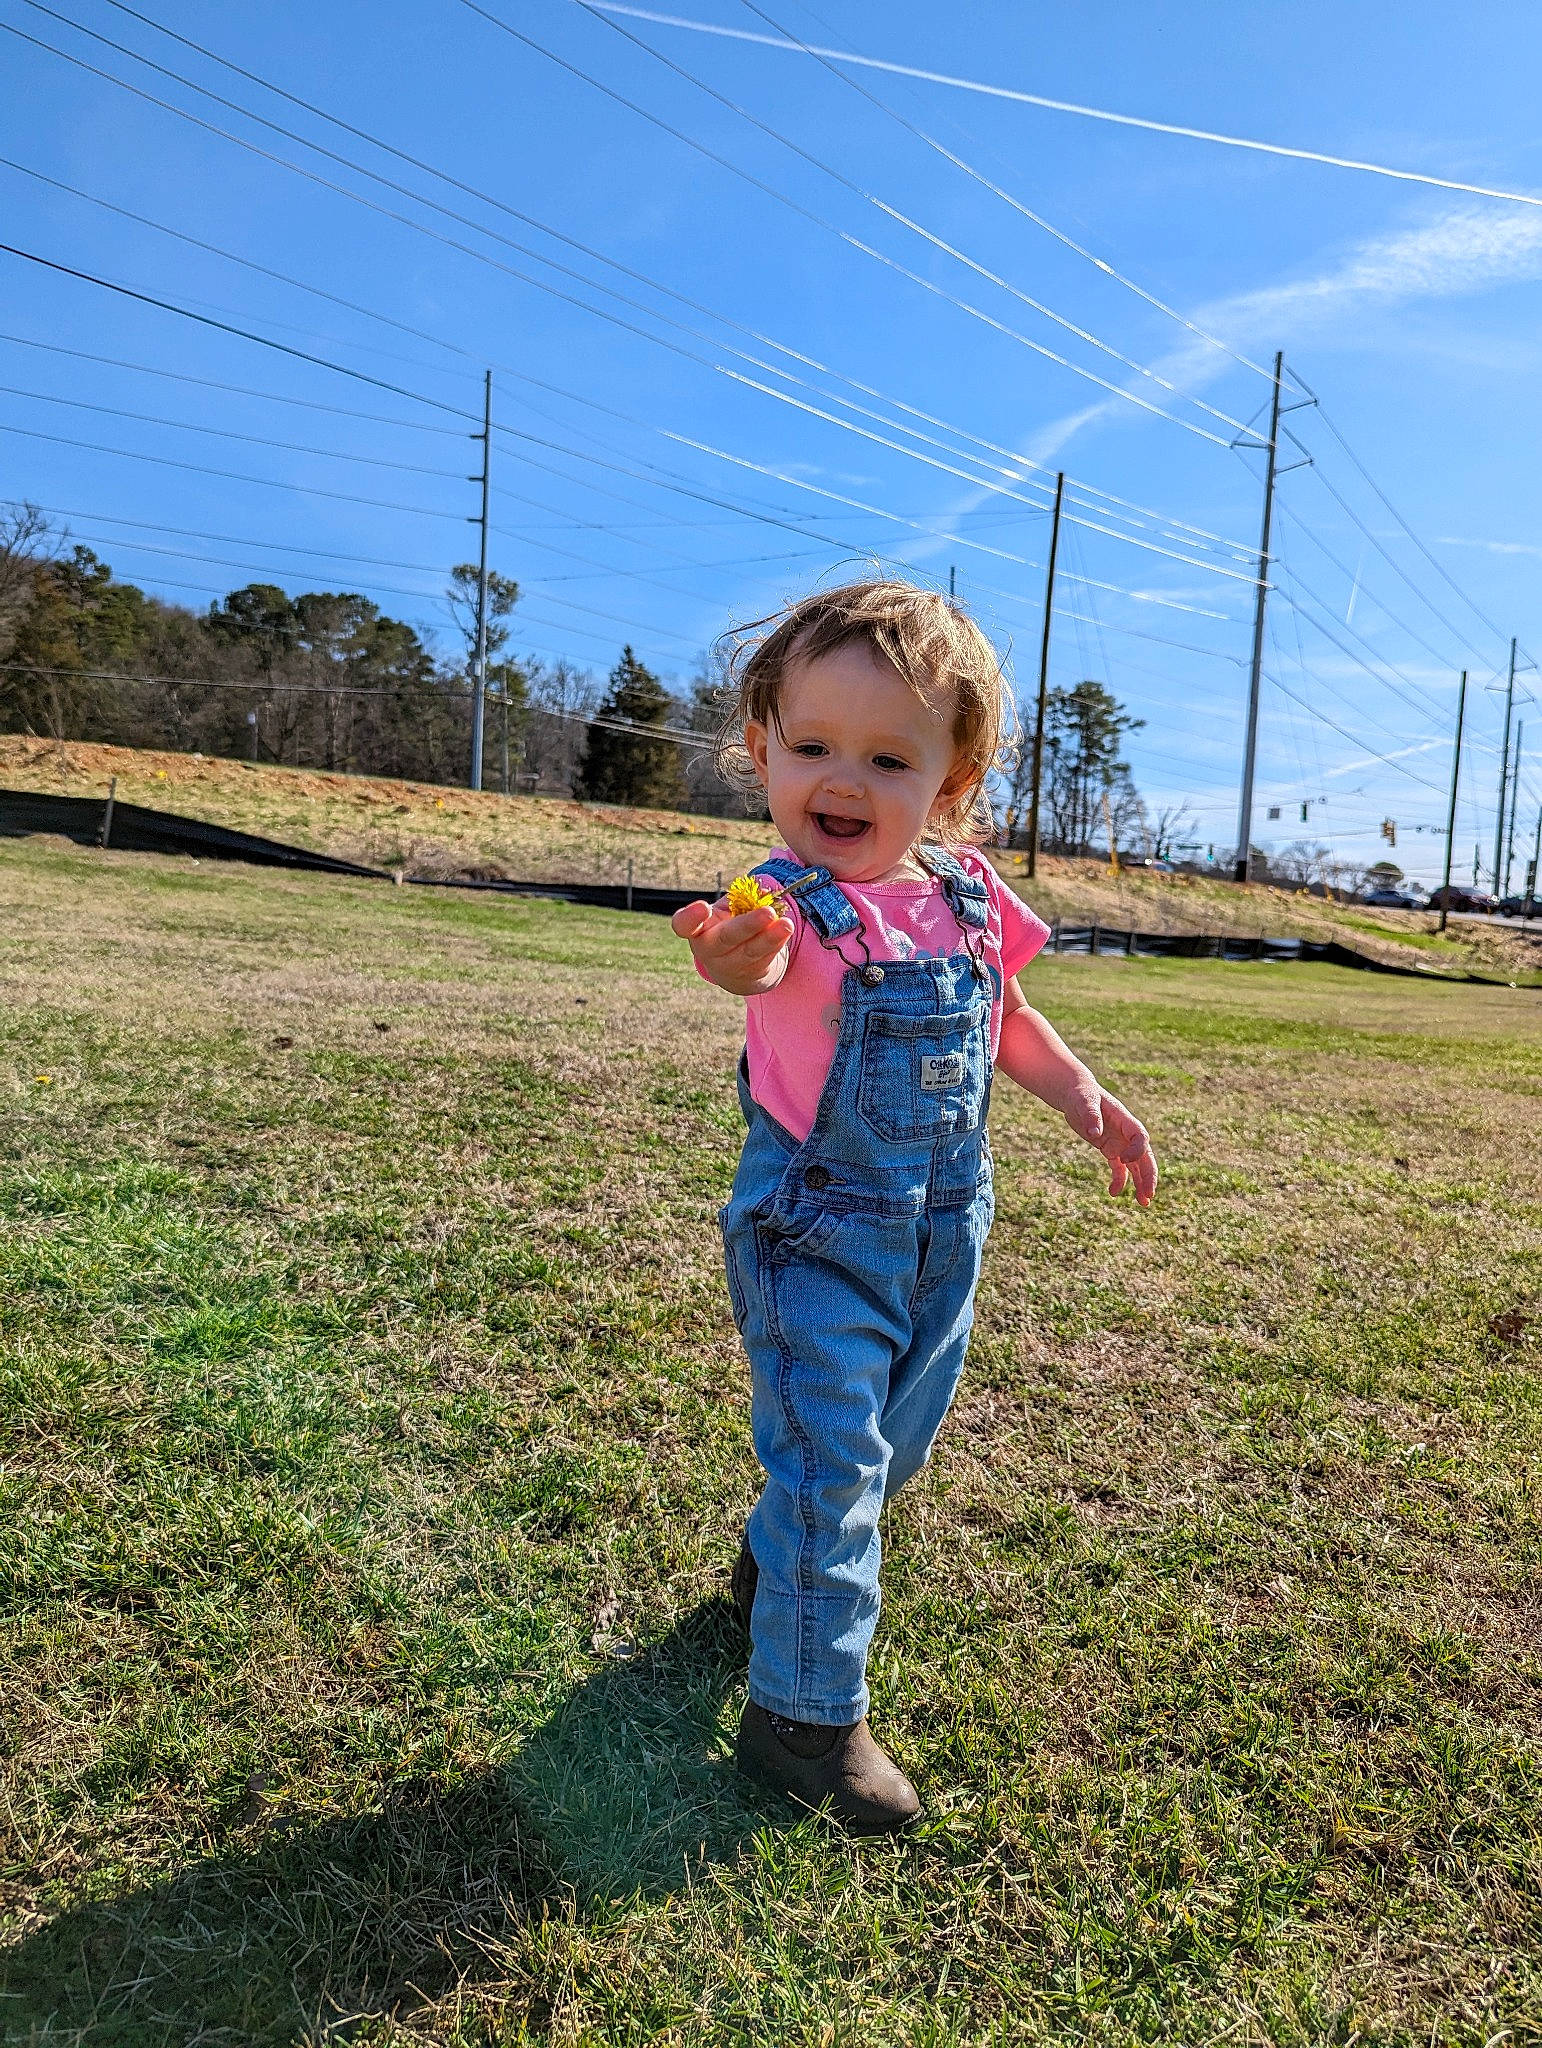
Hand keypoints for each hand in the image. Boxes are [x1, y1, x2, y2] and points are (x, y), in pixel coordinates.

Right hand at [671, 894, 794, 995]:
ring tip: (786, 924)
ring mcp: (729, 966)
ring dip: (770, 937)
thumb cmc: (727, 928)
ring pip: (750, 951)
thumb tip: (763, 891)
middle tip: (768, 912)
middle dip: (748, 925)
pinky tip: (786, 930)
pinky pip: (765, 958)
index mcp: (696, 930)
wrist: (735, 967)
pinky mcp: (750, 974)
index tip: (702, 907)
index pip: (684, 925)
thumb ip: (739, 901)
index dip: (690, 917)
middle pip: (726, 938)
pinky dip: (777, 943)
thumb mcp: (726, 912)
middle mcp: (708, 950)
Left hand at [1059, 1076, 1157, 1205]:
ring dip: (1141, 1183)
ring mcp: (1119, 1142)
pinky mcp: (1109, 1149)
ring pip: (1135, 1166)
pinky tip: (1113, 1192)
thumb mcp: (1084, 1101)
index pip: (1140, 1137)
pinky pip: (1119, 1168)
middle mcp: (1126, 1133)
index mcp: (1125, 1120)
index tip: (1124, 1160)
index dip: (1137, 1150)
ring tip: (1143, 1203)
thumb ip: (1090, 1116)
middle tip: (1149, 1194)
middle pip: (1144, 1156)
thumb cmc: (1081, 1094)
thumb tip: (1094, 1133)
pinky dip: (1119, 1180)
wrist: (1075, 1094)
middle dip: (1148, 1175)